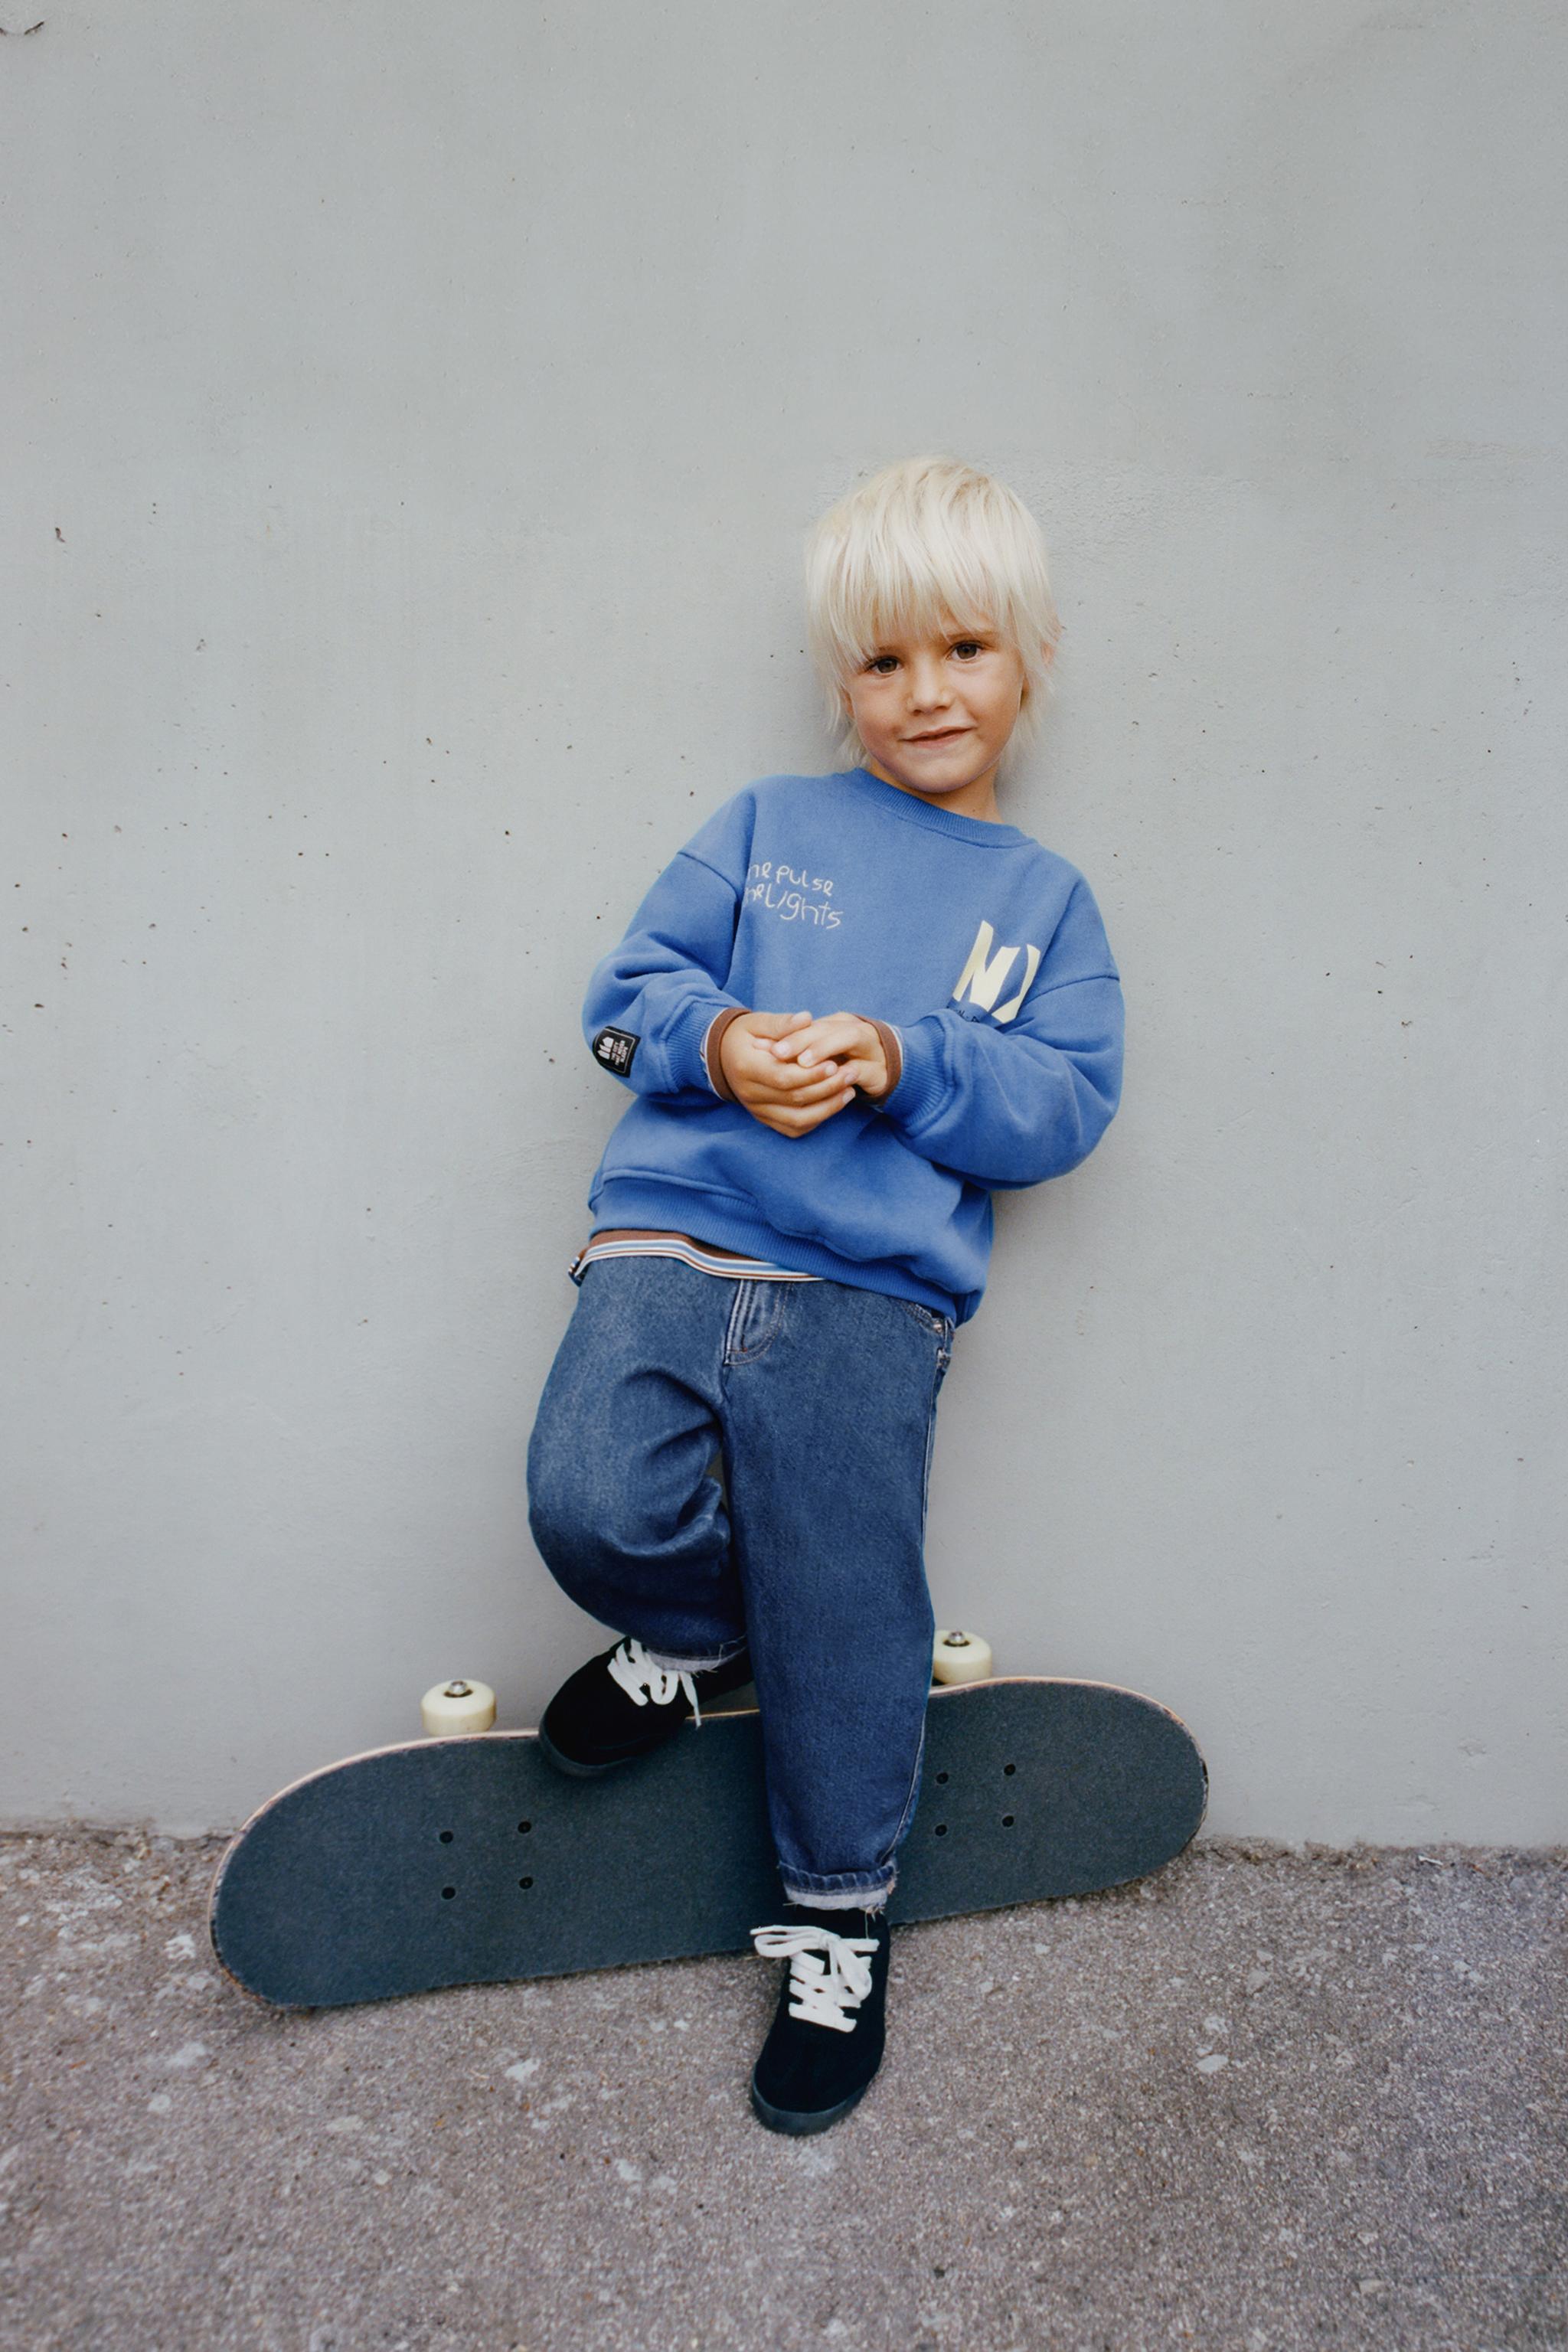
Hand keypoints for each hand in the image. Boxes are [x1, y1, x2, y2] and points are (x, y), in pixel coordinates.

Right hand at [719, 1010, 861, 1138]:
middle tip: (851, 1074)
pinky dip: (816, 1120)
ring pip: (797, 1120)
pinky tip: (834, 1104)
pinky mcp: (764, 1119)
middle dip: (827, 1088)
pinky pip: (793, 1128)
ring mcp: (756, 1110)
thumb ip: (782, 1023)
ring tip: (849, 1092)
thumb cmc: (744, 1035)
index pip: (783, 1077)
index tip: (835, 1063)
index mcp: (747, 1068)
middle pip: (794, 1099)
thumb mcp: (758, 1022)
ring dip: (827, 1108)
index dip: (812, 1074)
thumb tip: (806, 1019)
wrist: (722, 1056)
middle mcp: (749, 1094)